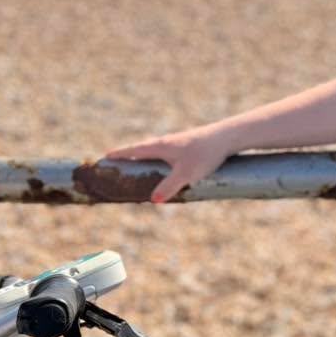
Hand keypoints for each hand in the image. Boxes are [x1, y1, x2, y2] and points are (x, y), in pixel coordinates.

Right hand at [105, 125, 233, 203]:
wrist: (229, 137)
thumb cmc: (205, 153)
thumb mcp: (186, 174)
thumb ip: (168, 187)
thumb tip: (153, 200)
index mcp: (161, 146)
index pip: (134, 150)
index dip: (120, 154)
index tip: (106, 156)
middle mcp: (168, 142)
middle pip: (144, 148)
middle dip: (130, 155)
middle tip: (118, 161)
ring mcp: (180, 142)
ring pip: (157, 149)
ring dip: (146, 156)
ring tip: (139, 165)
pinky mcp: (191, 144)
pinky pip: (169, 152)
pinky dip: (160, 157)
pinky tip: (167, 164)